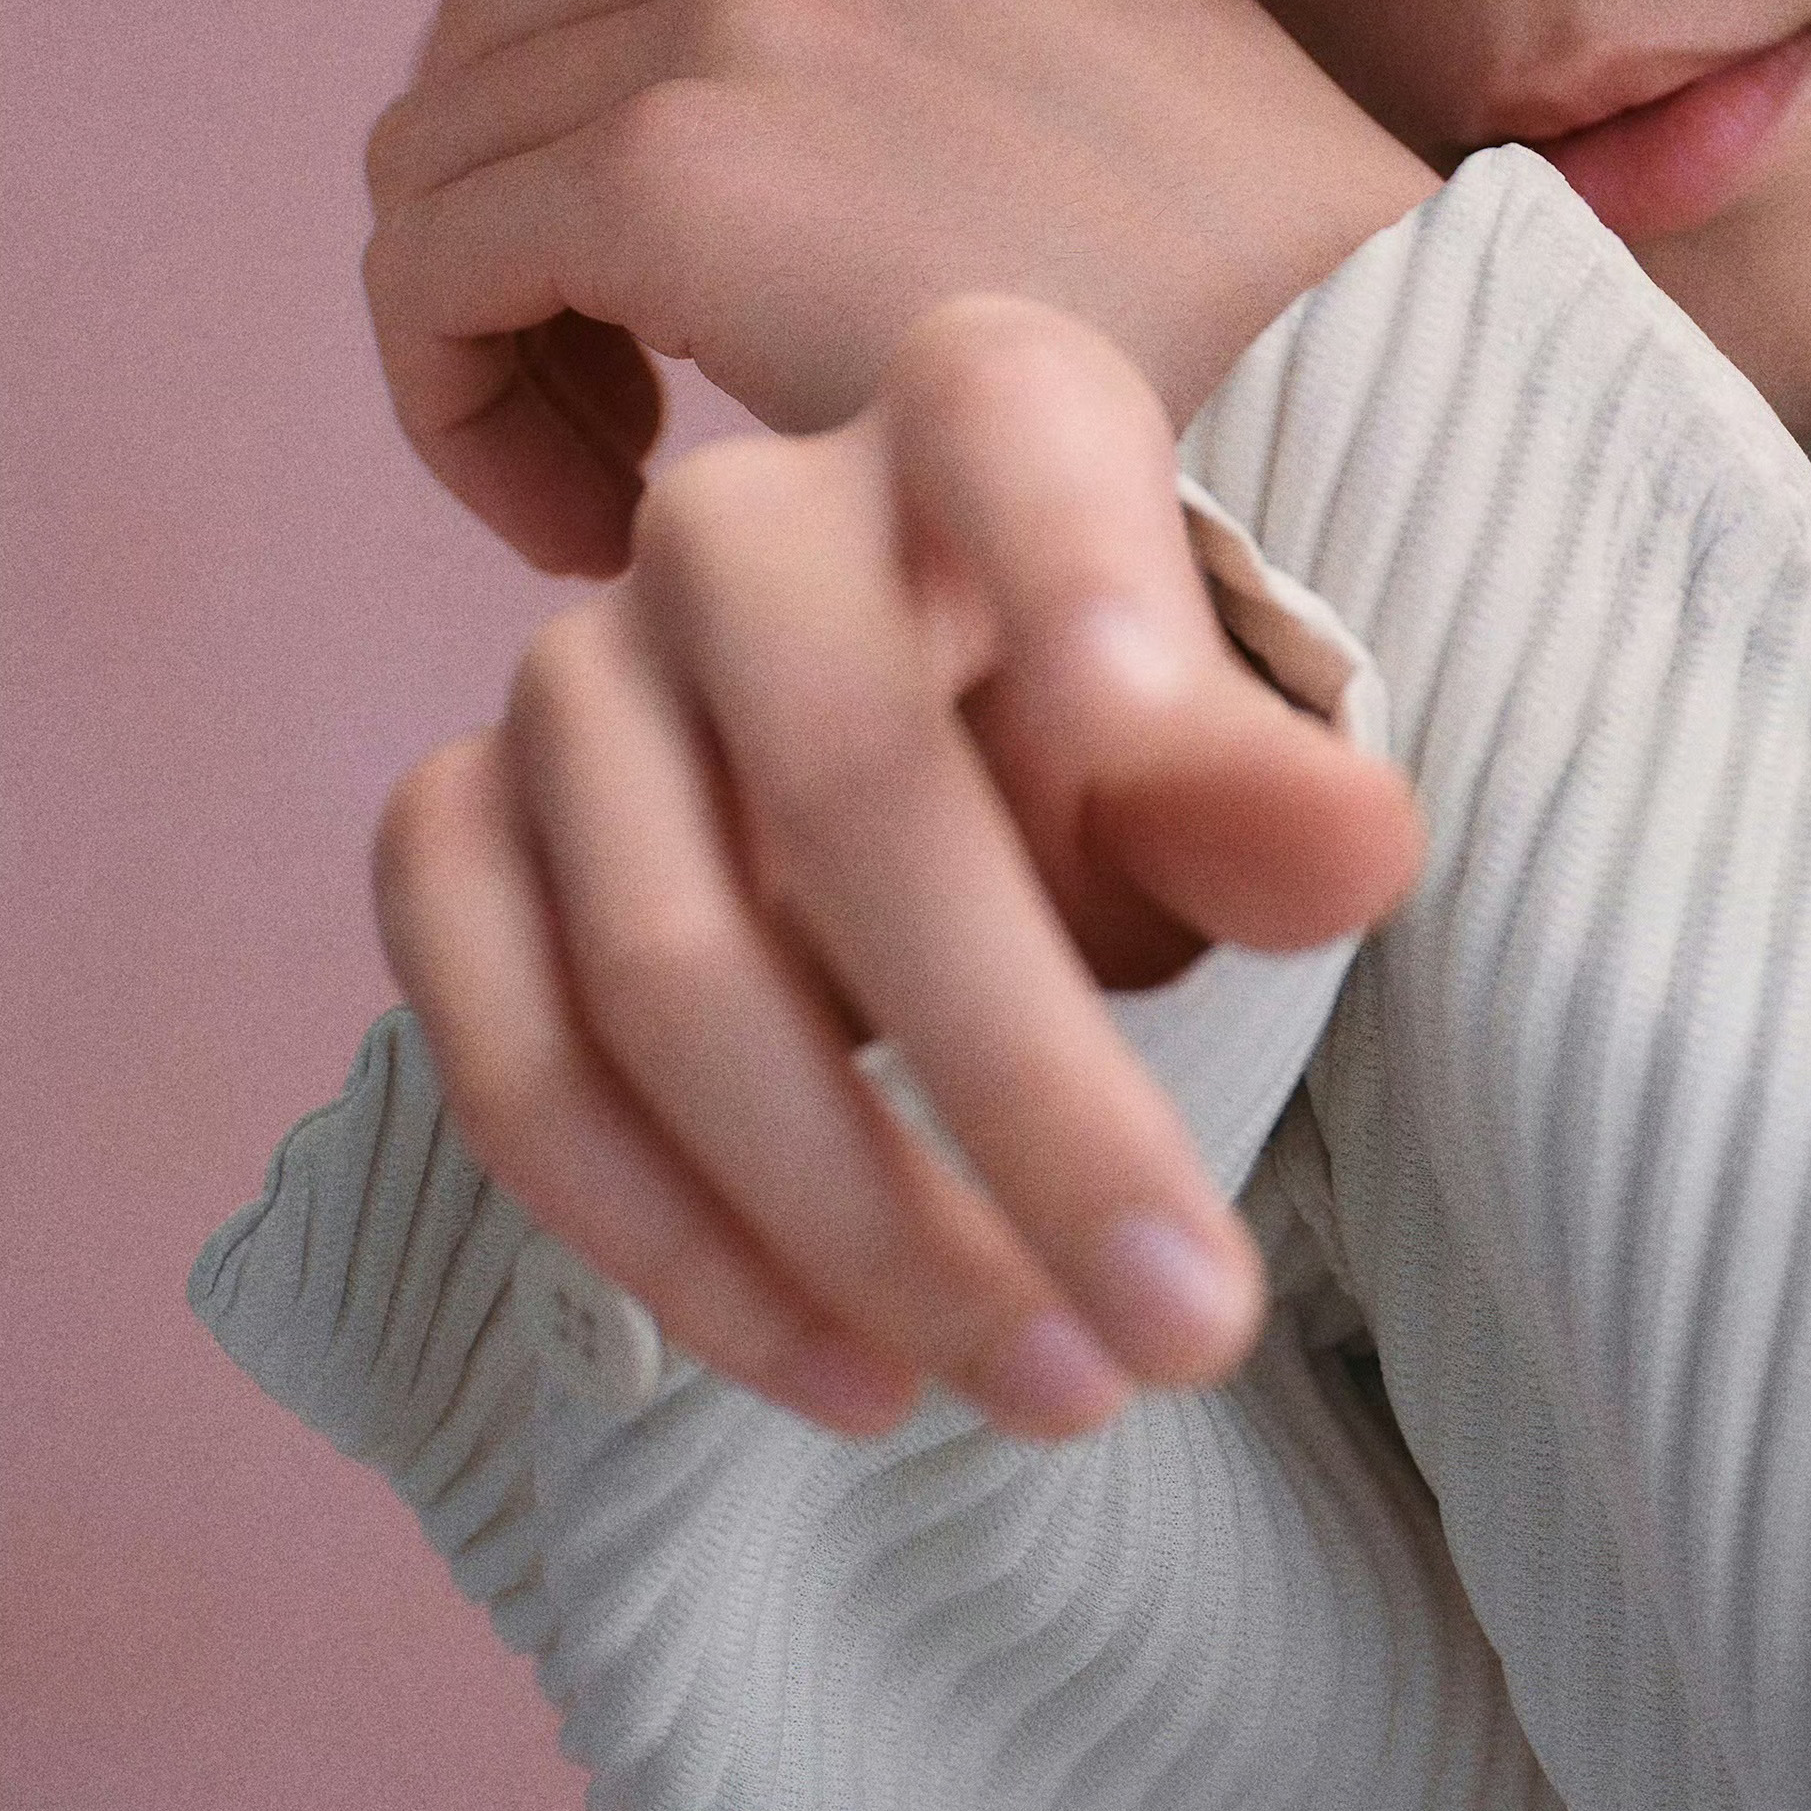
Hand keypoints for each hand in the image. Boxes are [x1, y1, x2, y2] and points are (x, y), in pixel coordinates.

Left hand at [363, 0, 1440, 575]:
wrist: (1380, 436)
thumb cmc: (1298, 358)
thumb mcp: (1135, 117)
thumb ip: (955, 70)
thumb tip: (765, 169)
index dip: (559, 39)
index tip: (622, 243)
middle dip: (508, 199)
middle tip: (598, 400)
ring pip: (445, 143)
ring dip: (477, 325)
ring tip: (599, 488)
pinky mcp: (677, 161)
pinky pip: (430, 264)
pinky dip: (450, 404)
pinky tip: (580, 530)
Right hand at [371, 293, 1423, 1438]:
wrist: (900, 770)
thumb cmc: (1096, 737)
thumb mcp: (1207, 752)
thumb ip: (1265, 792)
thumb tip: (1359, 851)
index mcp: (968, 417)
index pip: (1015, 439)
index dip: (1086, 581)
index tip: (1171, 745)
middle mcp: (733, 524)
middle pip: (857, 791)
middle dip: (1030, 1090)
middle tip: (1189, 1325)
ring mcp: (563, 680)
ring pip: (666, 972)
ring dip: (859, 1223)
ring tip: (1058, 1392)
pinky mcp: (451, 837)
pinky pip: (514, 1068)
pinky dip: (678, 1253)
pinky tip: (853, 1375)